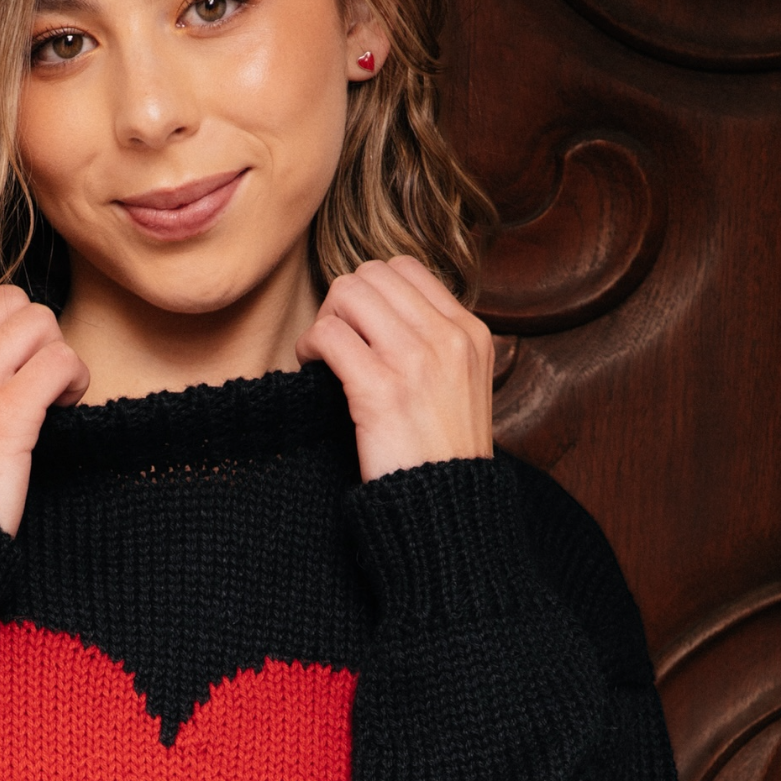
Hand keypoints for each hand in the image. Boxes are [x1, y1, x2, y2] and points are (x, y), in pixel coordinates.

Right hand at [0, 281, 89, 533]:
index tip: (10, 360)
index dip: (3, 320)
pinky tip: (66, 405)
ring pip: (39, 320)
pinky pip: (61, 360)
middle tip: (37, 378)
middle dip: (35, 334)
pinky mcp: (4, 415)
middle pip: (8, 299)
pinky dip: (76, 379)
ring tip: (53, 392)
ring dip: (58, 354)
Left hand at [295, 254, 492, 480]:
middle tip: (335, 342)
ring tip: (324, 357)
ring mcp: (417, 361)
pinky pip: (329, 334)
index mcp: (470, 333)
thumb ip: (435, 347)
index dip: (370, 292)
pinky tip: (314, 370)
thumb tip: (382, 314)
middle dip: (343, 302)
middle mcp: (448, 338)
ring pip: (348, 293)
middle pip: (372, 274)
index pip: (407, 269)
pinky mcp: (381, 389)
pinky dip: (310, 346)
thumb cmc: (442, 457)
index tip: (359, 328)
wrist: (448, 511)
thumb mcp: (462, 388)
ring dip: (325, 321)